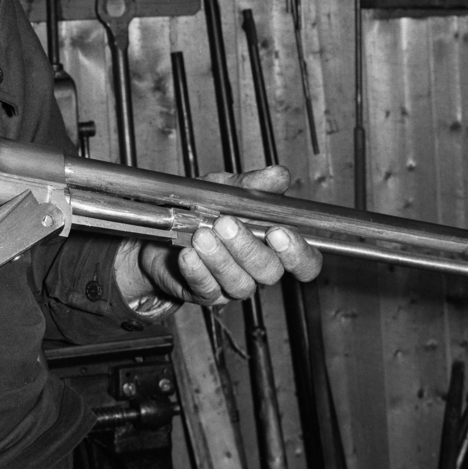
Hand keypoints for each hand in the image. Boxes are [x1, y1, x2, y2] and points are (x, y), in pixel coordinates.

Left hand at [114, 164, 321, 310]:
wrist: (162, 227)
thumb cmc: (202, 209)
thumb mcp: (225, 190)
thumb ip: (252, 185)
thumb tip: (278, 174)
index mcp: (272, 244)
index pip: (305, 261)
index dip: (298, 253)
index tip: (279, 232)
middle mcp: (257, 269)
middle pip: (269, 271)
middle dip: (248, 248)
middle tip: (226, 223)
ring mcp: (232, 285)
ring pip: (239, 284)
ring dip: (220, 258)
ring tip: (201, 235)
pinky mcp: (204, 294)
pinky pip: (207, 290)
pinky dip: (197, 272)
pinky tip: (187, 254)